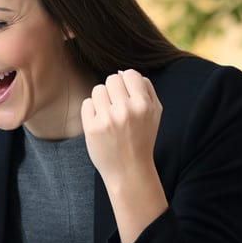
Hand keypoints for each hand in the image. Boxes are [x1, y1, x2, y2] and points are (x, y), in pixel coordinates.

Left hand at [81, 69, 167, 242]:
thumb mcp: (155, 114)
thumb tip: (127, 72)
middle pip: (112, 79)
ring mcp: (107, 119)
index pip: (129, 74)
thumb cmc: (141, 139)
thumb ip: (146, 90)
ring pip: (98, 89)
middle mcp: (126, 110)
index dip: (127, 82)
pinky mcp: (92, 127)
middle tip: (116, 105)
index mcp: (144, 105)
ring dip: (102, 99)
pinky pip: (87, 103)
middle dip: (113, 90)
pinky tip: (100, 122)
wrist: (128, 169)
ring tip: (108, 114)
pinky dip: (92, 110)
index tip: (126, 94)